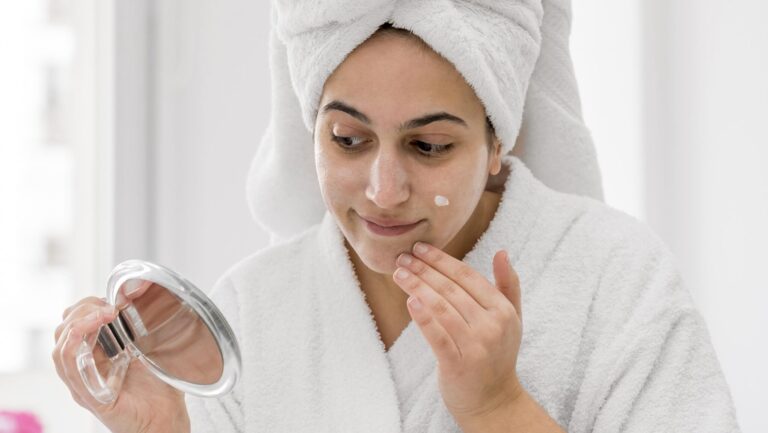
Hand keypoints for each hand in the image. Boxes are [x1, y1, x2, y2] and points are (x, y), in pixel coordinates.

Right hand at [52, 296, 189, 432]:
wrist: (169, 420)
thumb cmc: (161, 389)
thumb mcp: (149, 349)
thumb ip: (141, 326)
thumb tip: (140, 295)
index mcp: (94, 359)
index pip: (73, 326)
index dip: (85, 307)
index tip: (108, 299)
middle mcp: (84, 372)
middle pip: (63, 335)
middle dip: (81, 311)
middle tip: (106, 306)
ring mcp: (84, 387)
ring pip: (62, 351)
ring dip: (79, 325)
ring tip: (103, 313)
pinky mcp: (91, 399)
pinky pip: (71, 371)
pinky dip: (76, 346)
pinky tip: (91, 331)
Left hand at [393, 242, 523, 420]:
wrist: (493, 400)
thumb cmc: (498, 354)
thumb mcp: (511, 318)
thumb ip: (508, 285)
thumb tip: (502, 252)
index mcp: (503, 310)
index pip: (467, 277)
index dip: (442, 260)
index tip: (420, 248)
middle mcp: (491, 326)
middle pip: (450, 289)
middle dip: (423, 269)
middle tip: (402, 257)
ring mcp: (475, 346)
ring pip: (440, 307)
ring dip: (416, 286)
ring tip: (399, 273)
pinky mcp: (458, 364)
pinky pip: (437, 336)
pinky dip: (423, 317)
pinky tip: (409, 300)